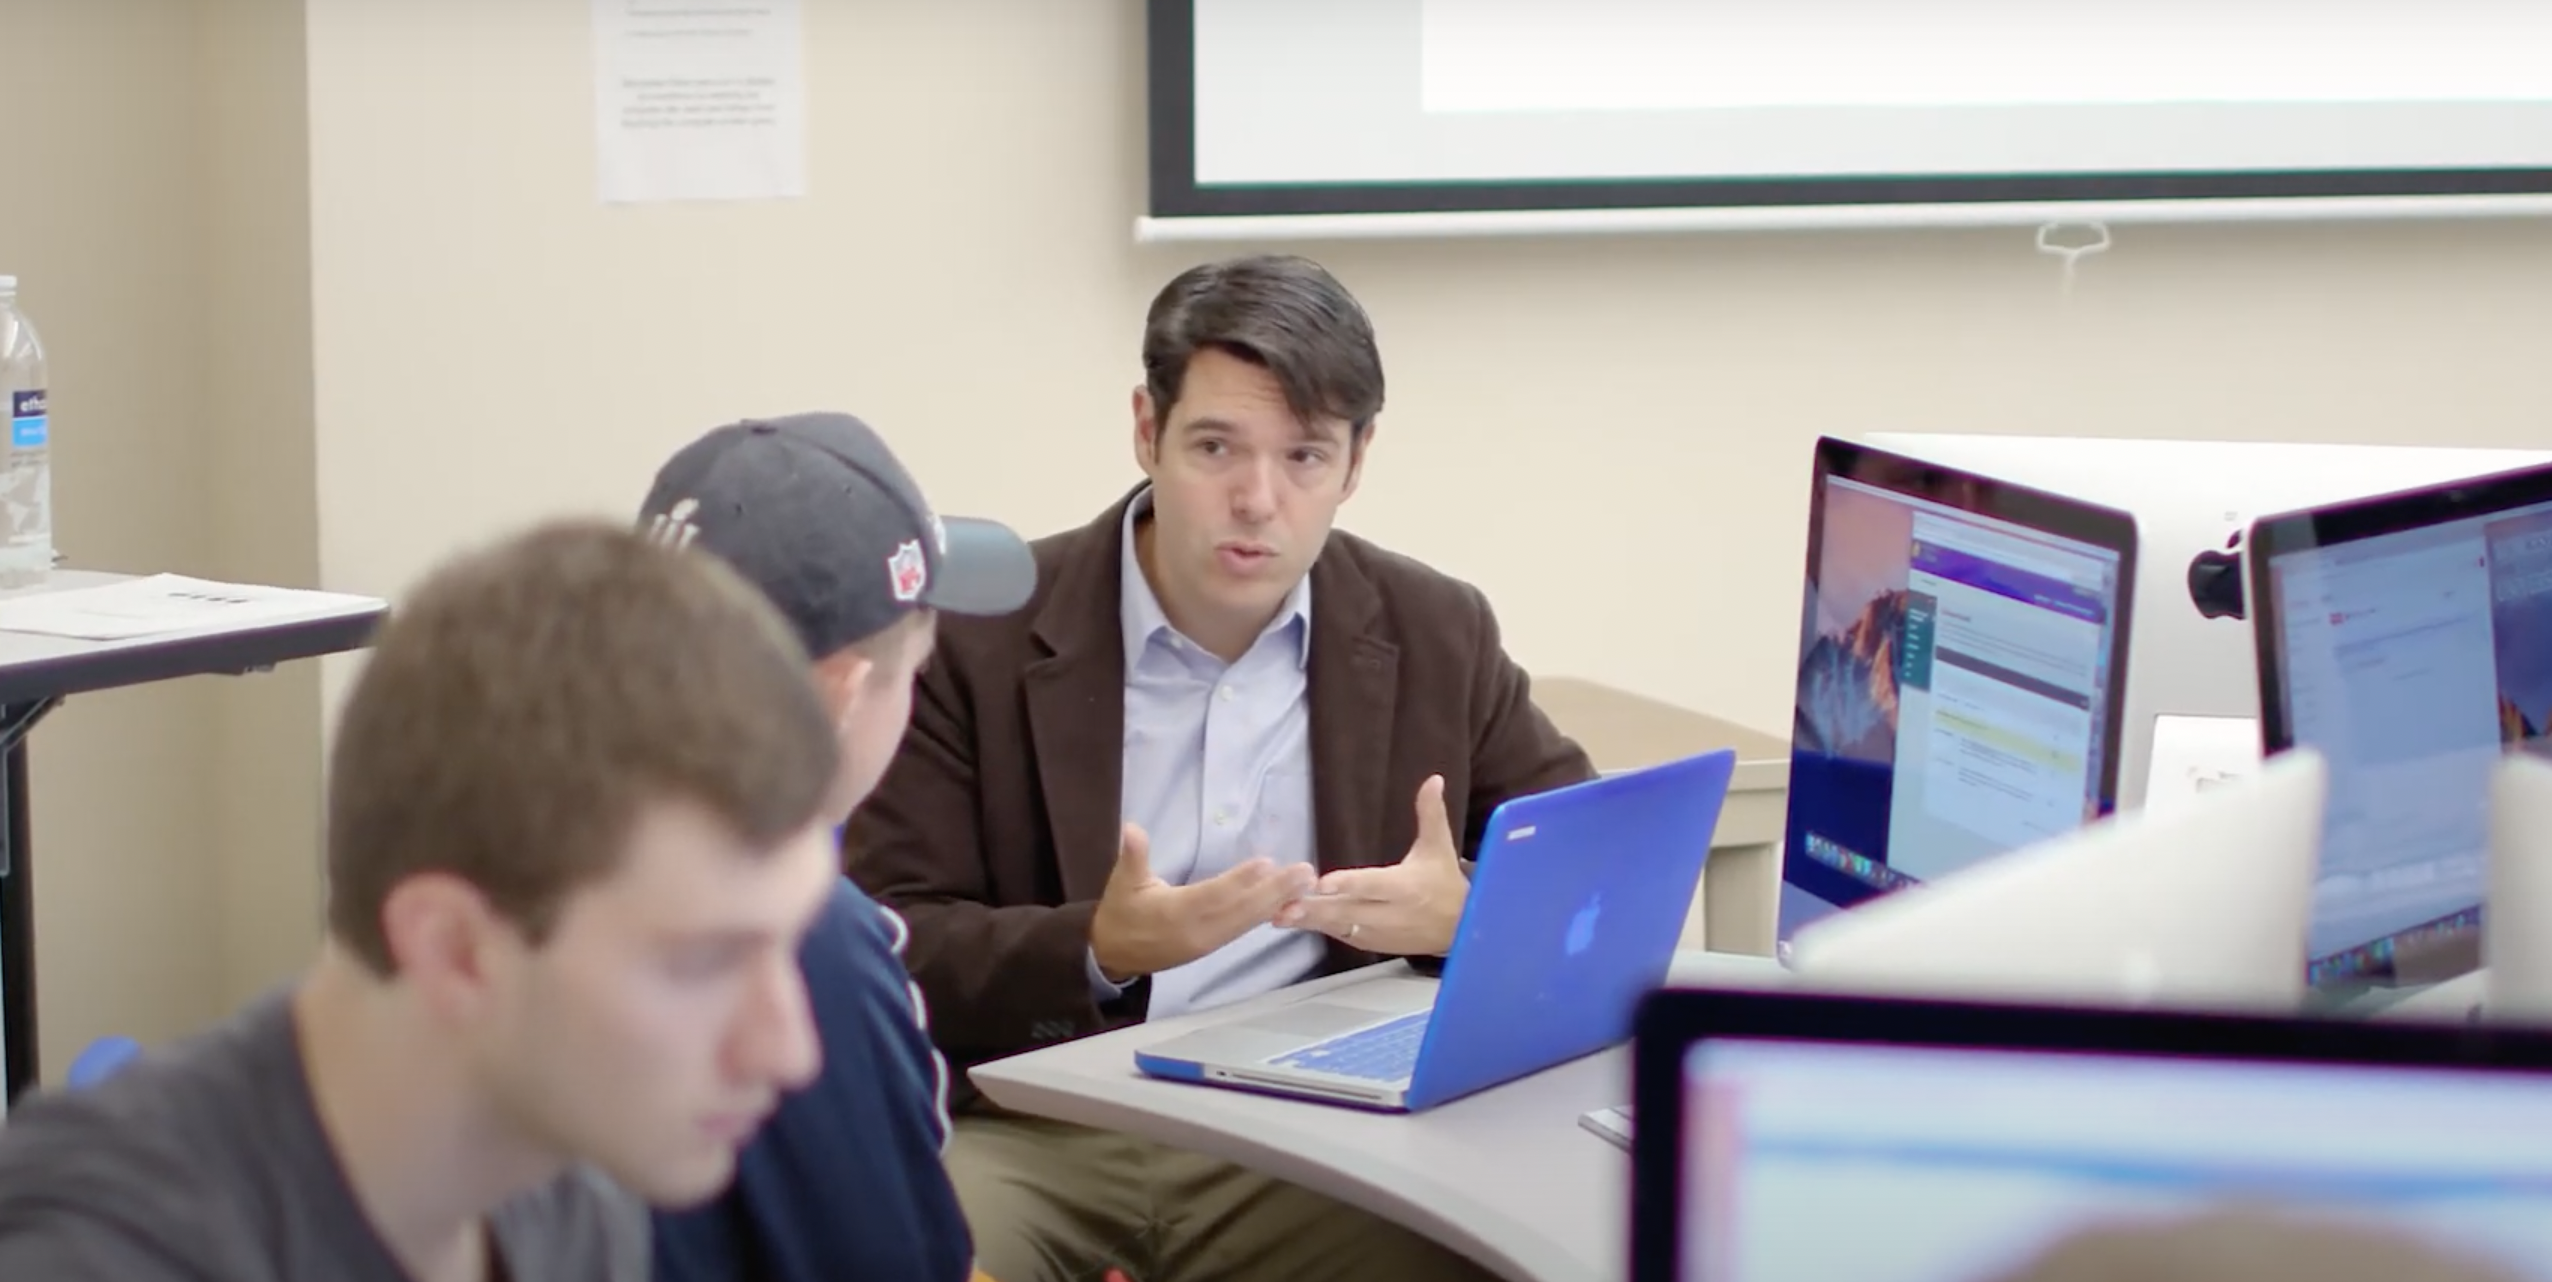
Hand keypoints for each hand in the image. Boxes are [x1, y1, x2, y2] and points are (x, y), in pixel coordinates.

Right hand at [1089, 821, 1315, 982]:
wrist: (1112, 955)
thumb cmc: (1119, 913)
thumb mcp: (1121, 883)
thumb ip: (1132, 856)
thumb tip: (1131, 830)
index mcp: (1174, 914)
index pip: (1213, 895)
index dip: (1239, 880)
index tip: (1266, 863)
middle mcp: (1197, 931)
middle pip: (1240, 910)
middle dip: (1275, 891)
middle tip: (1305, 873)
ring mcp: (1207, 941)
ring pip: (1246, 921)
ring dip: (1277, 902)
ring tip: (1304, 884)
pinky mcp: (1211, 946)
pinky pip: (1242, 928)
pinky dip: (1265, 914)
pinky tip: (1285, 902)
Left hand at [1274, 774, 1467, 955]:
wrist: (1460, 929)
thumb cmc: (1444, 883)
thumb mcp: (1439, 846)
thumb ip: (1430, 813)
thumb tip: (1434, 779)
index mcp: (1406, 887)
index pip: (1373, 885)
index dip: (1348, 884)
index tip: (1322, 882)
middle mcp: (1391, 913)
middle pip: (1349, 911)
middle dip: (1316, 909)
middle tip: (1284, 904)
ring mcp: (1379, 932)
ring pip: (1340, 927)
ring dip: (1310, 921)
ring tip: (1278, 915)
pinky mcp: (1371, 943)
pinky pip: (1340, 936)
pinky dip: (1317, 929)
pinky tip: (1291, 921)